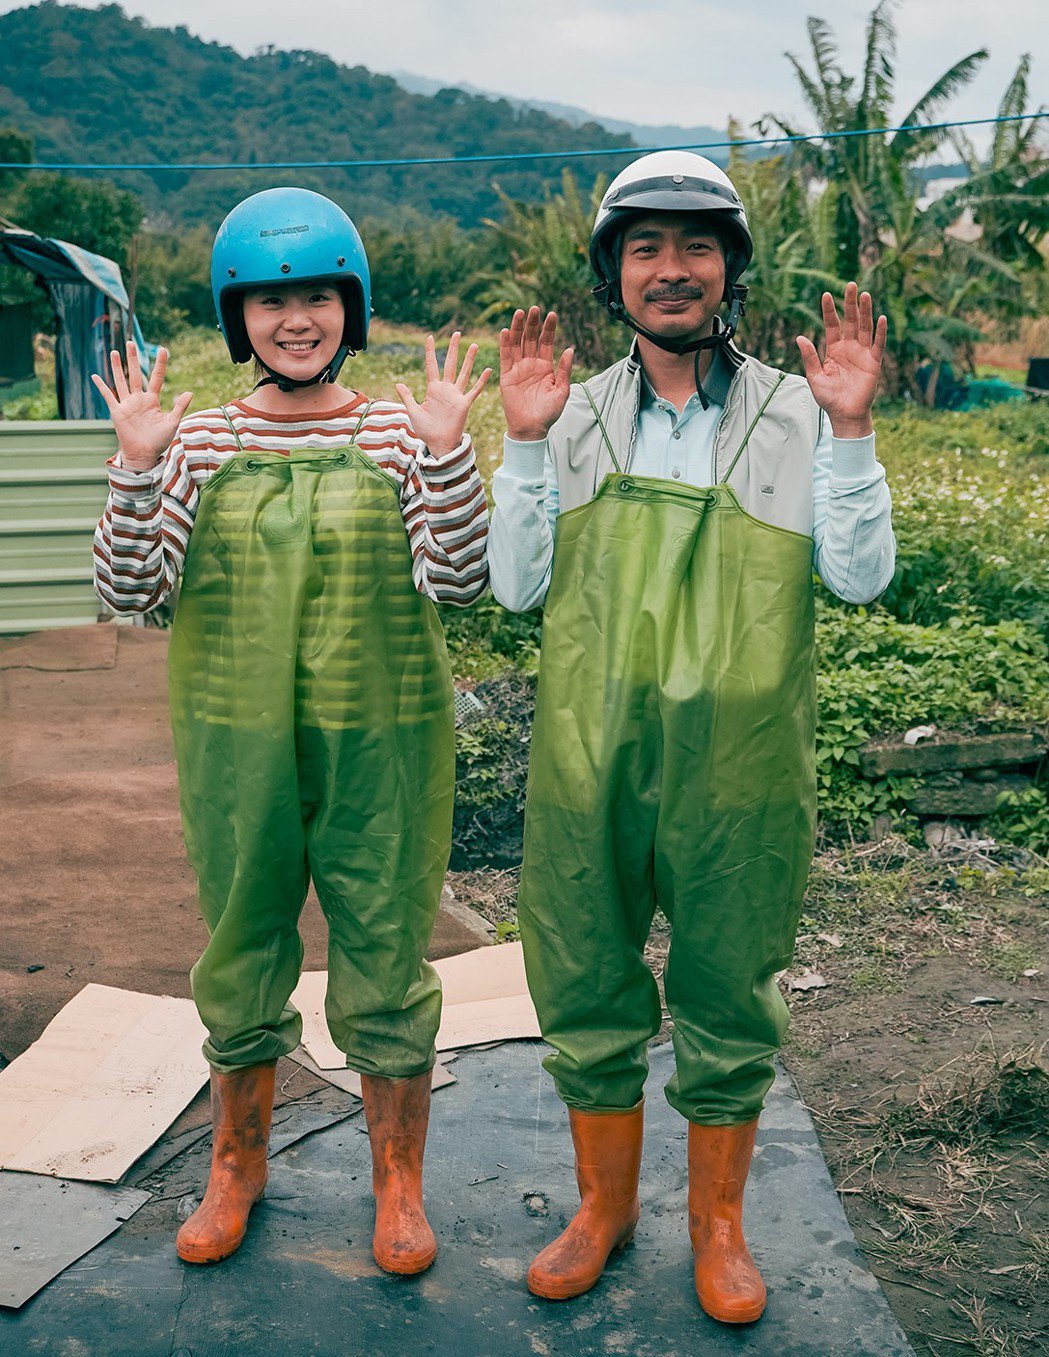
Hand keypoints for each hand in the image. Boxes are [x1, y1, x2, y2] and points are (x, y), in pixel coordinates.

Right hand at [91, 342, 191, 470]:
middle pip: (136, 374)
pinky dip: (101, 386)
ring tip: (115, 352)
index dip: (160, 364)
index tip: (163, 349)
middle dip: (133, 359)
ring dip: (117, 367)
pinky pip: (108, 396)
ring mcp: (126, 404)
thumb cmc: (159, 441)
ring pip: (121, 381)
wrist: (144, 455)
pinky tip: (95, 376)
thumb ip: (179, 407)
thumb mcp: (172, 422)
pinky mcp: (116, 412)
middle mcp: (138, 399)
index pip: (157, 377)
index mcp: (152, 400)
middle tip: (131, 343)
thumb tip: (189, 392)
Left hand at [395, 332, 490, 457]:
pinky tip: (487, 369)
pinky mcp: (464, 404)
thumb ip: (407, 396)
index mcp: (433, 389)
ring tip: (474, 345)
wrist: (438, 444)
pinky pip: (474, 390)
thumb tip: (398, 383)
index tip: (430, 338)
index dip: (430, 352)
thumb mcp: (413, 411)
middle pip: (450, 364)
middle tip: (457, 333)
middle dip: (453, 349)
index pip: (432, 366)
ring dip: (469, 359)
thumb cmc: (426, 430)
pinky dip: (481, 380)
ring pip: (464, 373)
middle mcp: (446, 389)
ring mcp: (456, 395)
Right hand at [499, 307, 573, 442]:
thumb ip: (564, 370)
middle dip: (533, 324)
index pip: (547, 342)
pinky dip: (505, 344)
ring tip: (520, 313)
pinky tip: (506, 331)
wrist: (532, 429)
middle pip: (531, 339)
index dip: (549, 329)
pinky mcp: (506, 376)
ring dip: (518, 328)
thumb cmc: (548, 413)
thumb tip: (569, 349)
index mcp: (546, 367)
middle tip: (535, 308)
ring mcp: (518, 369)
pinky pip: (505, 357)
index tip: (552, 314)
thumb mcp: (562, 391)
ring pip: (517, 344)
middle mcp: (531, 364)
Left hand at [796, 283, 886, 437]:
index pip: (832, 325)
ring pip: (864, 328)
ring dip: (865, 311)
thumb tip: (800, 337)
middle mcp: (849, 348)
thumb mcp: (814, 377)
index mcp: (834, 350)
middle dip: (850, 303)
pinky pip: (878, 344)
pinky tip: (880, 318)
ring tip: (864, 295)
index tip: (826, 294)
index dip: (829, 310)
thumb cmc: (829, 398)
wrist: (844, 414)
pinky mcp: (873, 363)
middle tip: (850, 285)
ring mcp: (862, 354)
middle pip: (850, 321)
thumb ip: (810, 357)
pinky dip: (880, 332)